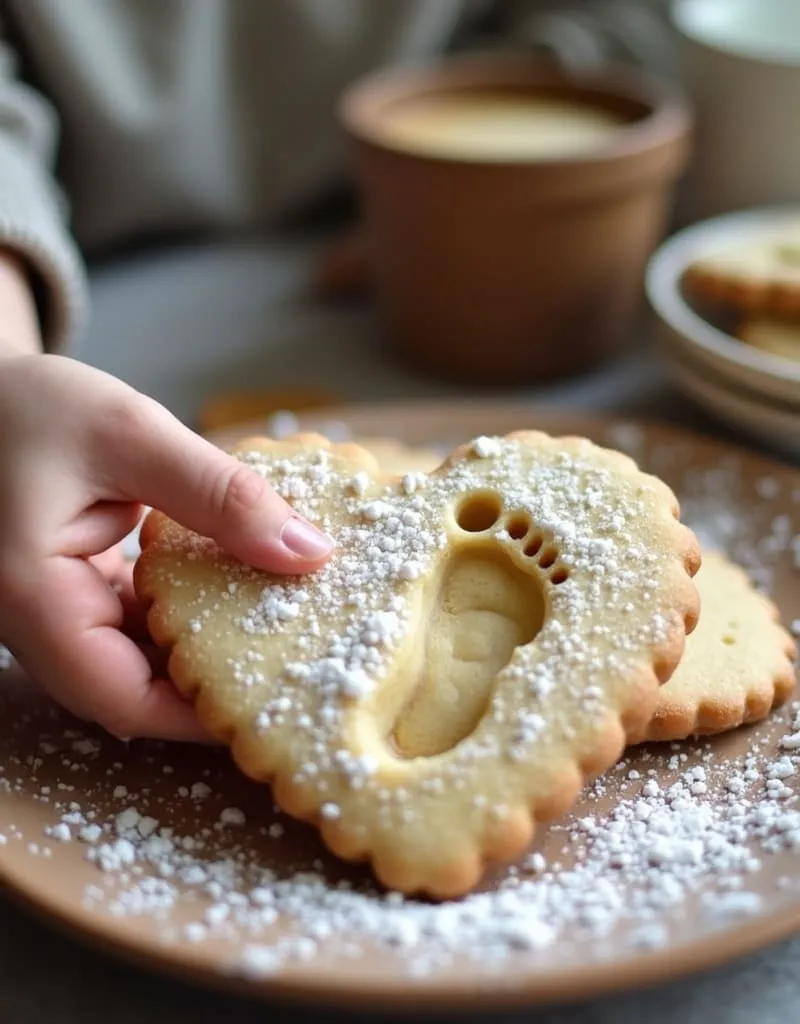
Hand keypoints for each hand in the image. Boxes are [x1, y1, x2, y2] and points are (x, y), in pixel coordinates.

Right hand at [0, 355, 333, 741]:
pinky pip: (127, 623)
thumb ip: (220, 495)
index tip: (277, 704)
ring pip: (131, 658)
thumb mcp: (132, 435)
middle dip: (208, 687)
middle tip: (290, 672)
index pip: (123, 697)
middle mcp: (35, 621)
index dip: (199, 718)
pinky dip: (178, 615)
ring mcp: (50, 611)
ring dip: (196, 650)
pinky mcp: (69, 591)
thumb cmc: (31, 404)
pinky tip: (228, 592)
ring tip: (275, 636)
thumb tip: (310, 553)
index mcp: (34, 597)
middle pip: (130, 687)